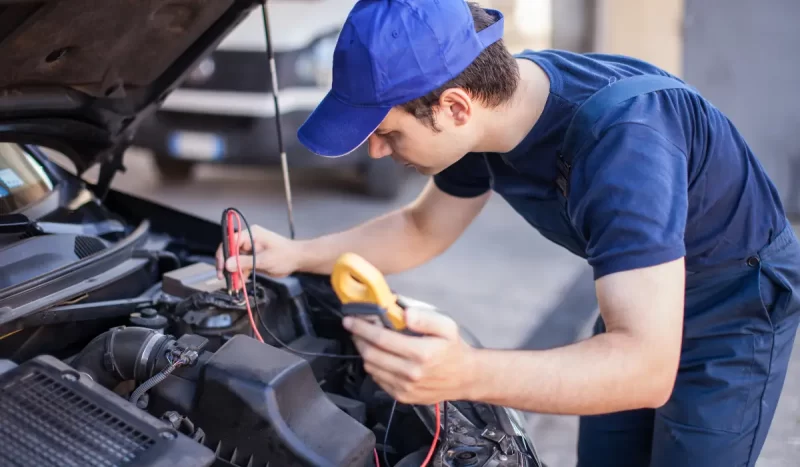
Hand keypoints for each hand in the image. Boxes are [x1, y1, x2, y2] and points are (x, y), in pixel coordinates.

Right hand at [215, 224, 301, 278]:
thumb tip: (227, 264)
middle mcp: (248, 240)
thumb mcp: (264, 260)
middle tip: (224, 278)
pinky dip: (240, 274)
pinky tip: (239, 283)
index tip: (221, 267)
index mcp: (251, 234)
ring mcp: (250, 249)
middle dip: (227, 265)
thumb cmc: (286, 255)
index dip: (223, 253)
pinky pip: (242, 266)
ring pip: (235, 260)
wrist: (298, 259)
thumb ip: (245, 262)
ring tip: (234, 285)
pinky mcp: (253, 258)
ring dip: (233, 272)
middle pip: (230, 251)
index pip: (230, 241)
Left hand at [342, 306, 477, 404]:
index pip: (381, 338)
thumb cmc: (453, 348)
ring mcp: (405, 388)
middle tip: (354, 328)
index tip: (350, 319)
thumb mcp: (446, 326)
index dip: (362, 328)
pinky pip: (378, 379)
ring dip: (364, 352)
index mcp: (421, 353)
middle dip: (358, 339)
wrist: (465, 378)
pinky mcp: (402, 397)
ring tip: (365, 340)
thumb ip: (424, 317)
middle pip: (371, 354)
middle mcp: (410, 372)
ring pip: (371, 368)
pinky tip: (379, 356)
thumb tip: (403, 312)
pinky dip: (373, 366)